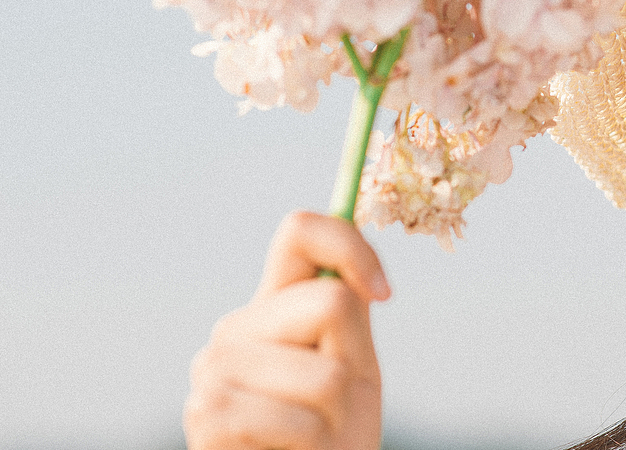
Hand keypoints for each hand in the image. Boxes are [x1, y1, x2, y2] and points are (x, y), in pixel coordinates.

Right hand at [184, 211, 390, 449]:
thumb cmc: (330, 441)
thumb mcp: (352, 369)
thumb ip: (347, 313)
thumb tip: (357, 267)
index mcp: (272, 305)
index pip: (299, 231)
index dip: (350, 246)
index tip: (383, 294)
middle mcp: (235, 328)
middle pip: (329, 303)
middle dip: (352, 365)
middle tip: (334, 410)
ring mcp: (213, 369)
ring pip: (325, 373)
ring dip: (337, 420)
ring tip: (313, 441)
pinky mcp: (207, 415)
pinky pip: (298, 420)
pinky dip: (314, 446)